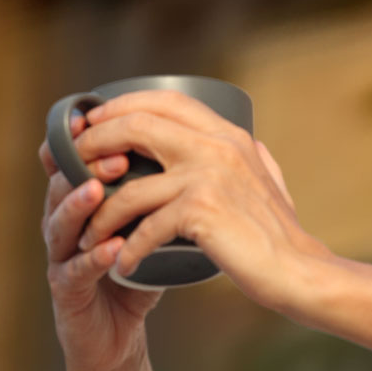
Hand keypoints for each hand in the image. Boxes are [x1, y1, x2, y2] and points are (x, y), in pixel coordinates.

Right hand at [39, 111, 164, 370]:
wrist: (119, 337)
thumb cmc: (135, 274)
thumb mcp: (149, 226)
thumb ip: (162, 190)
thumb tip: (205, 146)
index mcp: (81, 200)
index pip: (74, 160)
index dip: (86, 139)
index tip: (109, 117)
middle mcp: (63, 223)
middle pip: (61, 183)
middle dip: (85, 165)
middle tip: (116, 153)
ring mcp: (59, 257)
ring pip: (59, 223)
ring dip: (79, 205)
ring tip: (99, 190)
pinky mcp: (65, 292)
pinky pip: (74, 271)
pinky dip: (92, 258)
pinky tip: (111, 249)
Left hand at [68, 90, 327, 313]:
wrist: (299, 270)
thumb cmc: (280, 233)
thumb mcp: (268, 178)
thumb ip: (250, 156)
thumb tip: (244, 140)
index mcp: (229, 134)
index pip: (164, 100)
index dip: (120, 106)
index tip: (92, 124)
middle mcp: (217, 146)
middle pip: (136, 125)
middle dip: (94, 144)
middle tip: (72, 167)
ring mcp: (208, 176)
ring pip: (130, 185)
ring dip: (100, 214)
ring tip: (87, 235)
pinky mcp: (201, 211)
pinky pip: (144, 227)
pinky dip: (127, 249)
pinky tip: (121, 264)